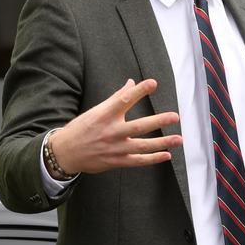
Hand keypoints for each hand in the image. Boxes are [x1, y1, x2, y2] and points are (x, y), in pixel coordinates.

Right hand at [49, 78, 181, 174]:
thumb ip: (116, 97)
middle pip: (138, 126)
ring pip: (142, 146)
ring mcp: (115, 148)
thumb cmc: (82, 128)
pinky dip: (153, 159)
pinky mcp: (116, 161)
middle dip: (158, 121)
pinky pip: (138, 161)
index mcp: (105, 115)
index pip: (124, 100)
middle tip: (175, 116)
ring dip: (162, 143)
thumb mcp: (96, 110)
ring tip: (178, 139)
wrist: (66, 153)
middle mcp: (111, 131)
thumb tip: (131, 83)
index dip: (139, 91)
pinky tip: (166, 155)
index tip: (153, 83)